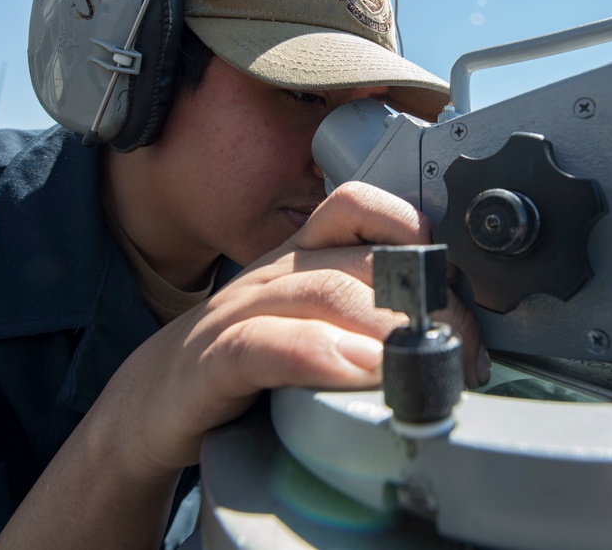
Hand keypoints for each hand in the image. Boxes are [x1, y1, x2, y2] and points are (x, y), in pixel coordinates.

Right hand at [94, 181, 486, 476]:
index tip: (456, 276)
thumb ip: (360, 315)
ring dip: (384, 328)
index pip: (355, 208)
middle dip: (424, 306)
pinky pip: (265, 344)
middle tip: (462, 354)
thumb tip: (446, 336)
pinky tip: (357, 371)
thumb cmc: (240, 363)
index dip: (408, 225)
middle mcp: (274, 274)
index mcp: (299, 258)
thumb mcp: (306, 323)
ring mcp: (239, 314)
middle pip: (357, 261)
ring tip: (423, 363)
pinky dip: (317, 354)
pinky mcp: (211, 363)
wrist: (149, 403)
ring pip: (321, 294)